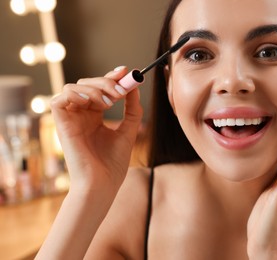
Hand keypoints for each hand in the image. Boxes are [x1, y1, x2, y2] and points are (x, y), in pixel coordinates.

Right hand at [50, 66, 142, 193]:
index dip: (111, 77)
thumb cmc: (113, 164)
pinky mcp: (60, 124)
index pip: (100, 89)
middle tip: (121, 89)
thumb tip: (134, 86)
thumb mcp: (129, 131)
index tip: (127, 72)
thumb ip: (132, 109)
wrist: (102, 184)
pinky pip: (59, 98)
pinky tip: (93, 104)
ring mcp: (70, 119)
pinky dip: (77, 94)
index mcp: (95, 117)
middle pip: (87, 83)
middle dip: (106, 81)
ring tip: (111, 102)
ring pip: (74, 86)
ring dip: (94, 87)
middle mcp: (81, 115)